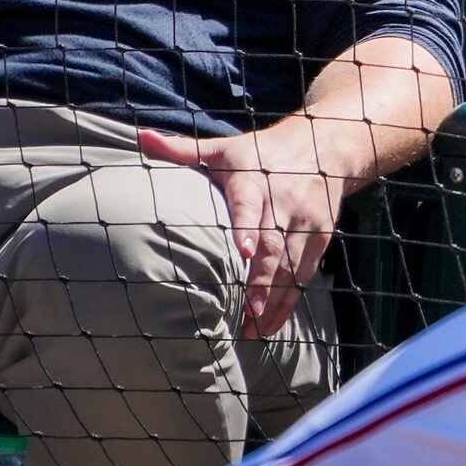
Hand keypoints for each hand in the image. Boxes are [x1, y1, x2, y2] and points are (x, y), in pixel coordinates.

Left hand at [135, 120, 354, 338]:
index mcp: (254, 177)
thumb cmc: (260, 153)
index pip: (249, 203)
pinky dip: (291, 298)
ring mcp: (306, 219)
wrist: (324, 144)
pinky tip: (272, 323)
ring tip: (256, 328)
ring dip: (277, 297)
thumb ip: (181, 149)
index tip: (243, 251)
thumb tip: (140, 137)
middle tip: (250, 311)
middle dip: (264, 279)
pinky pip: (307, 271)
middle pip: (276, 242)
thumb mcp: (222, 148)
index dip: (247, 227)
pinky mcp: (320, 233)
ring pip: (293, 263)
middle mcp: (285, 198)